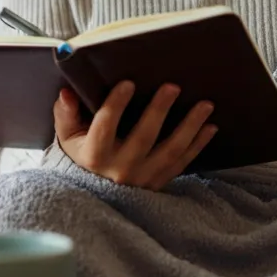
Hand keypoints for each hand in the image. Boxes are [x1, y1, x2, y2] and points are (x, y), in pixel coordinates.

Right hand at [53, 80, 217, 190]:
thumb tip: (67, 92)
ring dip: (190, 127)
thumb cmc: (82, 155)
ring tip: (206, 104)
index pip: (104, 126)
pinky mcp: (159, 182)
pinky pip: (182, 163)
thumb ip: (66, 114)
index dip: (116, 105)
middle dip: (159, 111)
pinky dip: (198, 145)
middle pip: (143, 138)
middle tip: (173, 86)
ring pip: (169, 151)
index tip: (128, 82)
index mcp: (94, 155)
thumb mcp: (67, 137)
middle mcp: (119, 169)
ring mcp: (142, 178)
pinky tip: (210, 127)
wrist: (96, 193)